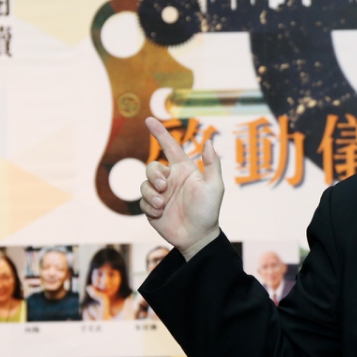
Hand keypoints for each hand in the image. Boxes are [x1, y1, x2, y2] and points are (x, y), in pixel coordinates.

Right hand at [140, 117, 224, 259]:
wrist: (197, 236)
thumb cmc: (209, 211)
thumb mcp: (214, 186)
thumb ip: (211, 164)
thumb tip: (209, 142)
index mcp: (184, 171)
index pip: (170, 147)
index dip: (160, 133)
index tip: (149, 120)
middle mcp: (170, 180)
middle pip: (152, 166)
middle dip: (154, 175)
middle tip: (164, 187)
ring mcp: (160, 194)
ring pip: (144, 184)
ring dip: (152, 194)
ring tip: (164, 205)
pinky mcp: (151, 208)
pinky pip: (142, 201)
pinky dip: (150, 206)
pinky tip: (161, 213)